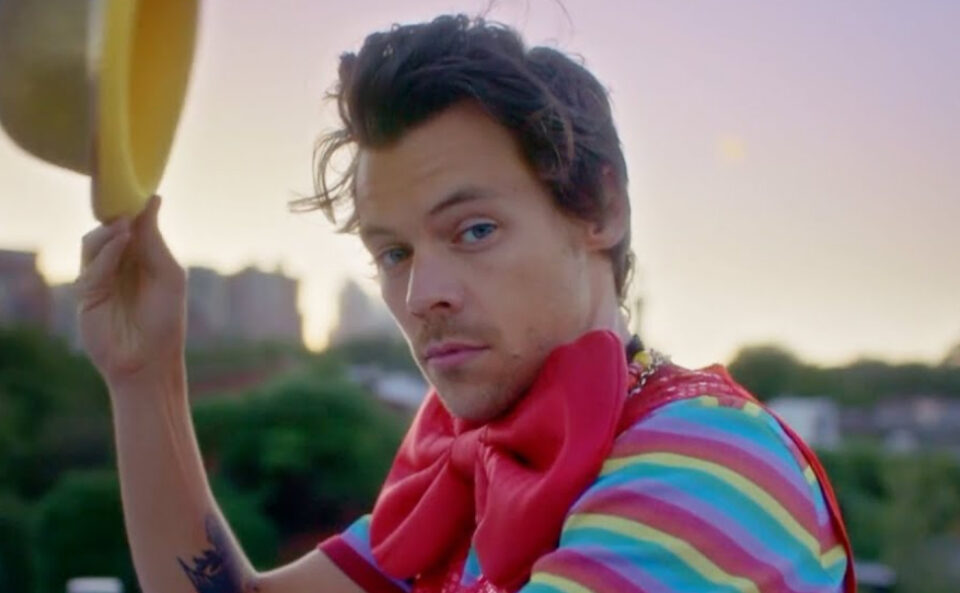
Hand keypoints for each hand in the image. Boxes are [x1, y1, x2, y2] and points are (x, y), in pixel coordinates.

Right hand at [77, 195, 186, 388]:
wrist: (151, 361)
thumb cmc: (166, 319)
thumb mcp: (168, 273)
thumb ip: (155, 239)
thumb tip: (152, 199)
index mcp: (140, 259)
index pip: (130, 226)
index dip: (131, 209)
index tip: (137, 190)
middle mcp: (118, 266)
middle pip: (107, 231)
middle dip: (116, 216)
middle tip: (126, 203)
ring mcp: (100, 280)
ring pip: (93, 245)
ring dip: (110, 233)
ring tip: (126, 226)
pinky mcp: (87, 295)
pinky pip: (92, 267)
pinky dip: (107, 252)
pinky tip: (121, 241)